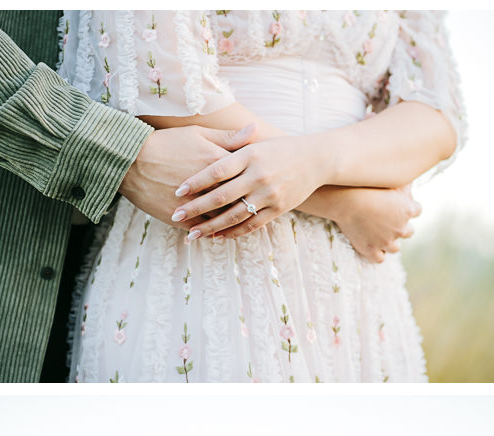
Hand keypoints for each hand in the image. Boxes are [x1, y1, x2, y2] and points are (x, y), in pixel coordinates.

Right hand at [118, 124, 258, 225]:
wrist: (132, 162)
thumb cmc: (166, 144)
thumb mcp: (198, 134)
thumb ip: (229, 137)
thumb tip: (257, 130)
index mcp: (218, 164)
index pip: (248, 176)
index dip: (259, 181)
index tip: (269, 183)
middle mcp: (210, 187)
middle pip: (240, 201)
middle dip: (252, 205)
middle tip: (264, 207)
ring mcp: (196, 206)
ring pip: (223, 220)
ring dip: (233, 224)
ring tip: (243, 225)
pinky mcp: (181, 218)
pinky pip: (203, 229)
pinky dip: (212, 232)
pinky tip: (219, 234)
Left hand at [171, 134, 327, 239]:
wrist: (316, 159)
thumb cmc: (280, 148)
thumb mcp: (257, 141)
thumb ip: (232, 143)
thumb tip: (205, 141)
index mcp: (249, 155)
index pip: (216, 171)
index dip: (195, 182)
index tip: (178, 192)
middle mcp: (258, 176)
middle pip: (221, 196)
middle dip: (196, 208)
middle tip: (177, 216)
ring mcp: (268, 195)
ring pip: (234, 216)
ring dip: (211, 226)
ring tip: (192, 234)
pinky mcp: (277, 209)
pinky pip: (251, 225)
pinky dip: (233, 232)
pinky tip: (217, 236)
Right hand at [332, 186, 421, 263]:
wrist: (346, 200)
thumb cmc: (366, 185)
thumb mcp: (390, 180)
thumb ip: (403, 183)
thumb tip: (409, 179)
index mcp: (407, 210)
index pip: (418, 211)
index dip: (409, 208)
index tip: (401, 205)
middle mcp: (400, 228)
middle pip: (409, 232)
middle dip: (401, 227)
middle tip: (390, 221)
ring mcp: (386, 241)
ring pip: (395, 248)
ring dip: (390, 242)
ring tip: (382, 236)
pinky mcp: (371, 250)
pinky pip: (379, 259)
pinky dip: (377, 254)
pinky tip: (373, 247)